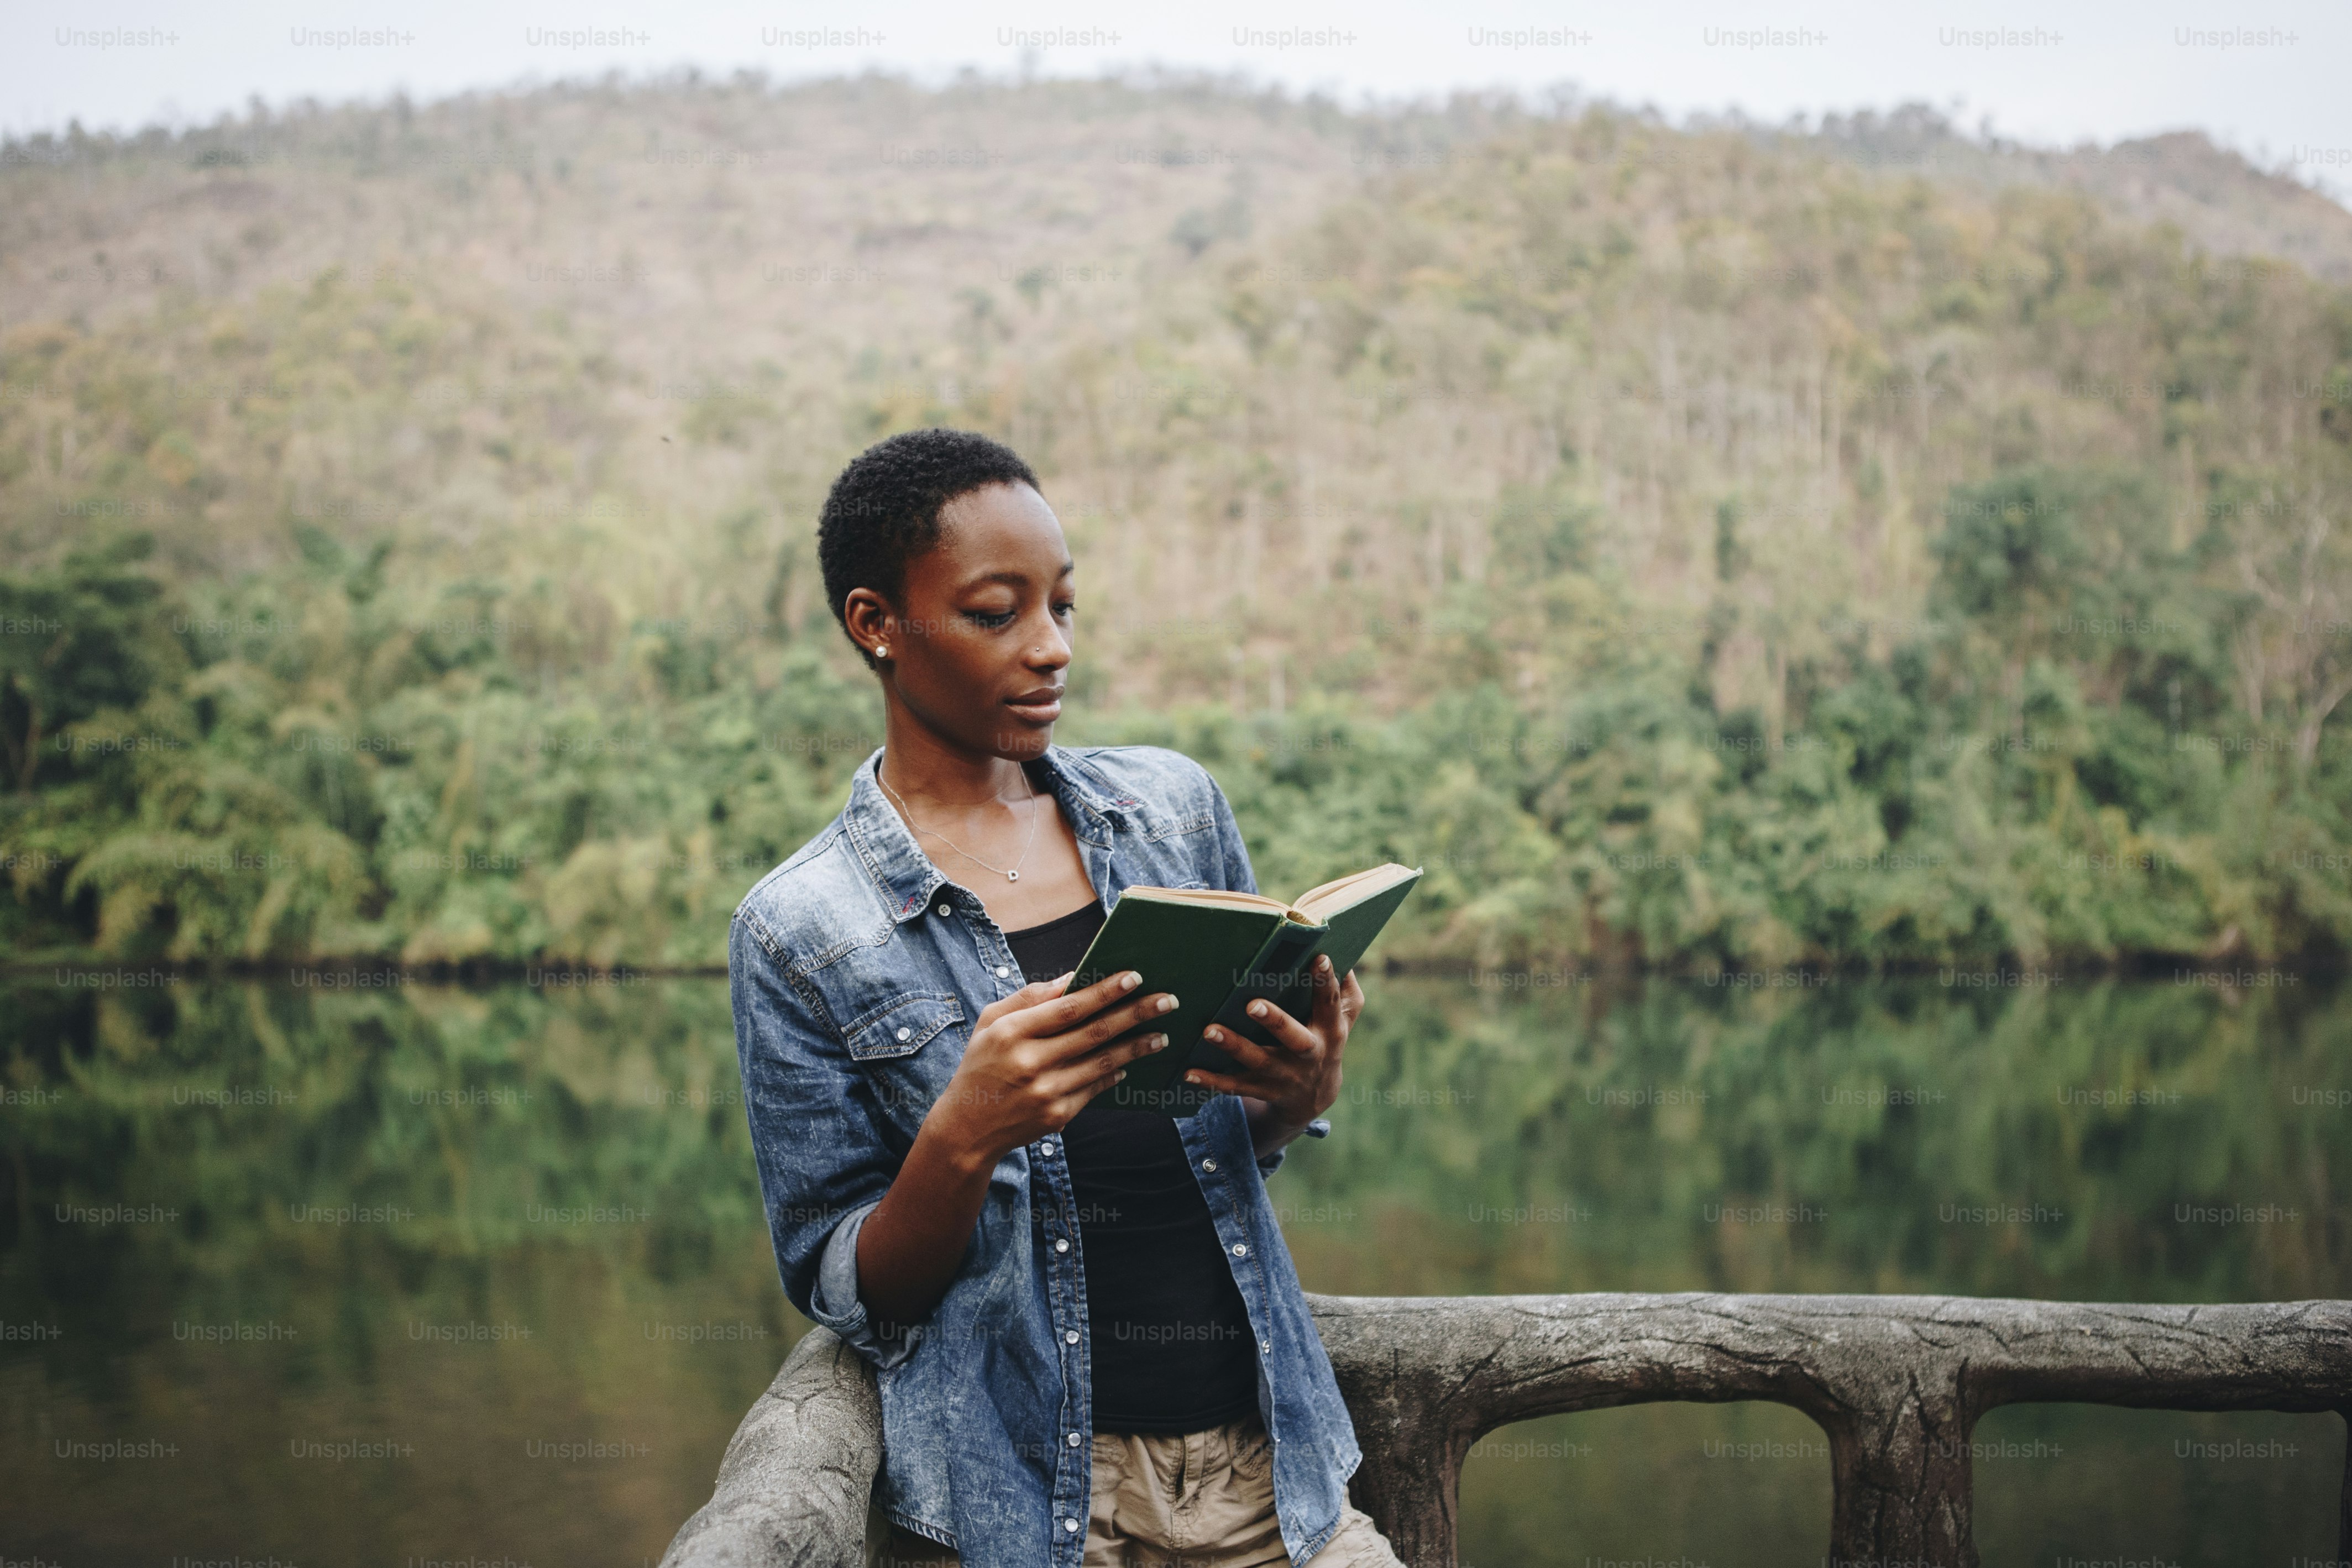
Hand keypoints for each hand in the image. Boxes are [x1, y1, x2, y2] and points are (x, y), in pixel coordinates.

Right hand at [925, 970, 1178, 1167]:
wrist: (967, 1129)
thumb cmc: (982, 1064)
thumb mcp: (991, 1022)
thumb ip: (1029, 997)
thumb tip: (1073, 977)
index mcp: (1011, 1033)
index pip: (1068, 1007)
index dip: (1104, 991)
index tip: (1135, 977)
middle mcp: (1029, 1063)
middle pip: (1093, 1033)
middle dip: (1135, 1014)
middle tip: (1167, 1000)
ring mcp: (1045, 1093)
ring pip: (1103, 1063)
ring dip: (1137, 1047)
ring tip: (1161, 1034)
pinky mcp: (1057, 1116)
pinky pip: (1096, 1089)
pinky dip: (1115, 1073)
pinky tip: (1131, 1062)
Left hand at [1183, 954, 1364, 1132]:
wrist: (1315, 1097)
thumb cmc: (1326, 1039)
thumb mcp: (1344, 1018)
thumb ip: (1345, 990)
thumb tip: (1342, 954)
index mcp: (1330, 1030)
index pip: (1330, 1003)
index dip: (1325, 982)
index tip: (1319, 958)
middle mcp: (1309, 1054)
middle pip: (1294, 1038)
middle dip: (1274, 1021)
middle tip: (1251, 1004)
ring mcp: (1285, 1075)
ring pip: (1258, 1062)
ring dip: (1234, 1047)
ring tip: (1209, 1031)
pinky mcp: (1263, 1090)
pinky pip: (1235, 1087)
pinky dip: (1212, 1081)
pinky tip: (1189, 1072)